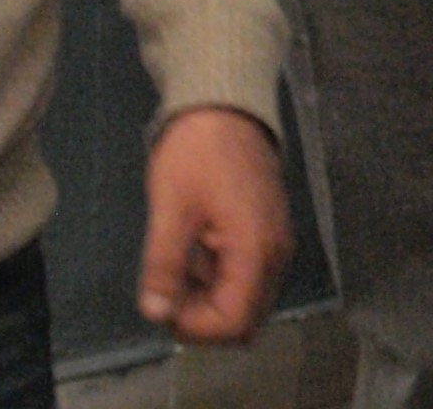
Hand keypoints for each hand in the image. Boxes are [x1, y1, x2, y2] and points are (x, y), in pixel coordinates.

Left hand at [140, 106, 290, 343]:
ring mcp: (276, 243)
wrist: (225, 104)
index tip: (164, 304)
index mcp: (256, 249)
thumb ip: (164, 265)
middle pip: (245, 320)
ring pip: (247, 301)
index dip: (195, 328)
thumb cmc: (196, 153)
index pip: (234, 323)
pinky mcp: (269, 233)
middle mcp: (276, 254)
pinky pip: (249, 278)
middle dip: (204, 319)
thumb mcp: (171, 208)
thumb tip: (157, 314)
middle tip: (170, 290)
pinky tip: (196, 251)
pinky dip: (221, 280)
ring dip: (211, 300)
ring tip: (181, 265)